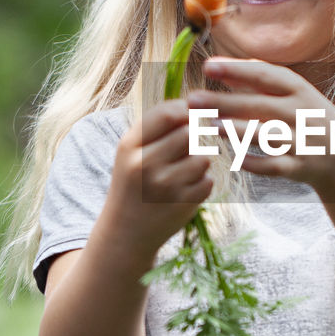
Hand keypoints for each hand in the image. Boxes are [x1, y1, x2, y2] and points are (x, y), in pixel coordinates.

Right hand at [110, 97, 212, 257]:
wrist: (126, 231)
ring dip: (198, 162)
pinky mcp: (183, 205)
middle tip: (184, 149)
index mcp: (129, 146)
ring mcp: (165, 187)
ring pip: (203, 158)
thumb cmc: (133, 181)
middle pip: (189, 133)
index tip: (187, 117)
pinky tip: (184, 190)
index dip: (184, 111)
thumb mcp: (132, 150)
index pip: (167, 114)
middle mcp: (145, 165)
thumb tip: (194, 104)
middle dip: (192, 138)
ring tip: (181, 172)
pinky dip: (201, 183)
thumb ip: (158, 125)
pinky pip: (208, 180)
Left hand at [190, 57, 334, 192]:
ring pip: (266, 135)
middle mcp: (301, 113)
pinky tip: (233, 158)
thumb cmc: (308, 117)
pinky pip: (274, 166)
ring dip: (238, 131)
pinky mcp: (299, 167)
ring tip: (211, 126)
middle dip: (225, 102)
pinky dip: (254, 163)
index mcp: (299, 90)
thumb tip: (220, 67)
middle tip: (192, 99)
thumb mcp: (292, 94)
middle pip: (260, 105)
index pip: (265, 75)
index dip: (236, 70)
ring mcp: (302, 141)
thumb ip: (259, 81)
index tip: (208, 66)